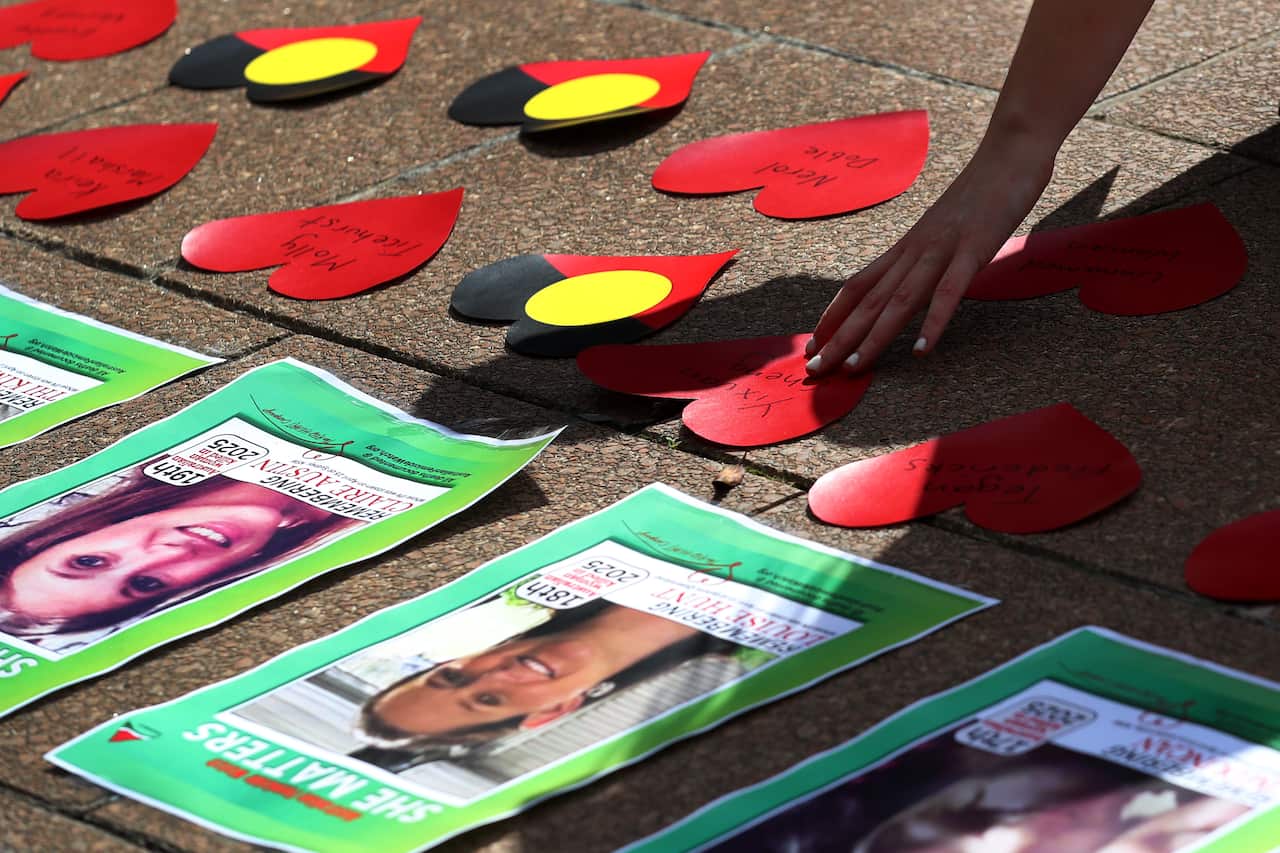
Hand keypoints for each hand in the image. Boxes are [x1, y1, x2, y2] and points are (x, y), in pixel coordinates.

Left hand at [805, 138, 1052, 375]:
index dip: (832, 317)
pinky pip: (949, 291)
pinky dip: (933, 322)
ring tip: (853, 367)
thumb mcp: (943, 231)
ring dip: (873, 336)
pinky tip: (920, 349)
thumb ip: (925, 258)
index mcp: (906, 247)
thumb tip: (908, 286)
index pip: (858, 286)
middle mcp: (914, 250)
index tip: (813, 345)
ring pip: (899, 299)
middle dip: (839, 338)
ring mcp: (942, 249)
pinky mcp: (973, 248)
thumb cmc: (981, 194)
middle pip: (868, 300)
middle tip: (815, 369)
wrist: (1010, 151)